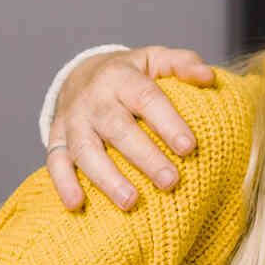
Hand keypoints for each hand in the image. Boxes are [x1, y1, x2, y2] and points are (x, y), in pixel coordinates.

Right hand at [45, 45, 215, 211]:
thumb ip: (183, 64)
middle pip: (118, 129)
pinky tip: (77, 204)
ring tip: (130, 201)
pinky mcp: (57, 139)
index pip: (146, 98)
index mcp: (121, 77)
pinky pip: (55, 163)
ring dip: (107, 178)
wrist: (80, 73)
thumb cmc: (130, 74)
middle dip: (144, 157)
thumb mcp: (156, 59)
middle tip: (170, 181)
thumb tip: (208, 77)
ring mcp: (73, 121)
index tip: (189, 147)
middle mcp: (94, 99)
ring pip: (86, 150)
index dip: (167, 122)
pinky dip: (64, 183)